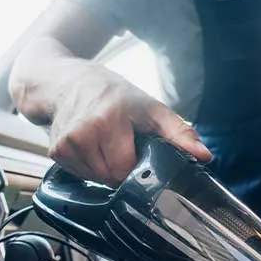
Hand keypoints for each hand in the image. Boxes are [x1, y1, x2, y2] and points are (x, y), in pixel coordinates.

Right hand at [15, 61, 210, 185]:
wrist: (65, 81)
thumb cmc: (112, 93)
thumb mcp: (150, 107)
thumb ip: (178, 132)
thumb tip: (204, 155)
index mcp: (110, 119)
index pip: (128, 168)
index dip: (139, 165)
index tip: (139, 150)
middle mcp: (85, 131)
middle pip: (113, 176)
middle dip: (122, 168)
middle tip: (122, 145)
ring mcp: (67, 143)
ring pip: (97, 179)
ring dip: (105, 169)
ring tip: (105, 144)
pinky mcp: (56, 152)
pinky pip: (81, 176)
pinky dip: (88, 167)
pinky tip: (89, 147)